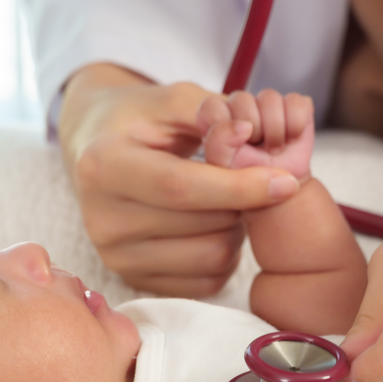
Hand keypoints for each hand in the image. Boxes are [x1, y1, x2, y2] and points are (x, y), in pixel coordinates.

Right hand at [59, 64, 300, 296]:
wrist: (96, 153)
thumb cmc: (141, 122)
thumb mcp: (171, 100)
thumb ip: (212, 112)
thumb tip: (250, 132)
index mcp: (104, 166)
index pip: (180, 187)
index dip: (239, 186)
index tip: (286, 181)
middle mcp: (102, 219)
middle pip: (202, 224)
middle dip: (243, 202)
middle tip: (246, 179)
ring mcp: (117, 256)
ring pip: (212, 256)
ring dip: (237, 229)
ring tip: (226, 201)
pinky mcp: (137, 281)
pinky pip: (208, 280)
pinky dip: (225, 253)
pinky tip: (213, 225)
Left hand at [197, 90, 314, 180]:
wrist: (279, 195)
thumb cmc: (245, 184)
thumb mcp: (222, 171)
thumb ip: (218, 145)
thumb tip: (243, 126)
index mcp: (215, 121)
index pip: (211, 106)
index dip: (224, 126)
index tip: (234, 148)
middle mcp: (239, 108)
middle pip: (242, 99)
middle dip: (252, 132)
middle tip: (256, 152)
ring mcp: (267, 105)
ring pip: (269, 97)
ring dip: (275, 130)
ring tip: (274, 150)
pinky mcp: (294, 106)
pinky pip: (297, 102)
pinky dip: (296, 123)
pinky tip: (291, 138)